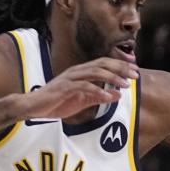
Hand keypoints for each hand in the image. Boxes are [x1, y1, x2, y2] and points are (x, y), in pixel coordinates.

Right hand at [21, 57, 139, 119]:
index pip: (104, 63)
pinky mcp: (64, 88)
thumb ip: (99, 96)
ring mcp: (70, 78)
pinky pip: (84, 87)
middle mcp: (77, 71)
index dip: (120, 65)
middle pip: (102, 64)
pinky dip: (98, 91)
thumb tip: (118, 95)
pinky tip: (109, 97)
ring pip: (95, 72)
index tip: (135, 70)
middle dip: (120, 68)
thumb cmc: (57, 102)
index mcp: (81, 72)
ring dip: (112, 78)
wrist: (34, 107)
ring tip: (126, 85)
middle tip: (136, 75)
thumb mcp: (83, 100)